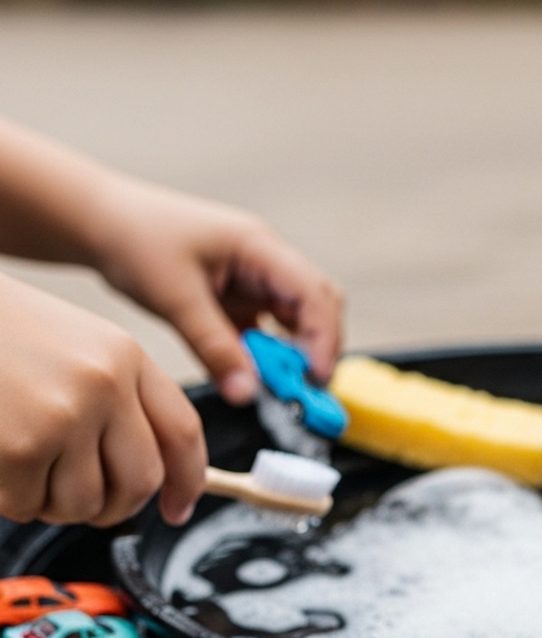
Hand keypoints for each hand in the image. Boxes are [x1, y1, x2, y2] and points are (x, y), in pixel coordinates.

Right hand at [0, 273, 204, 526]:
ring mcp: (64, 415)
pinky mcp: (21, 448)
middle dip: (114, 505)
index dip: (187, 481)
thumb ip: (117, 400)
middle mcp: (103, 383)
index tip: (178, 509)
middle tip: (81, 498)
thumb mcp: (72, 345)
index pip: (182, 432)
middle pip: (141, 481)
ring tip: (26, 463)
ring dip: (54, 502)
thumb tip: (154, 479)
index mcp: (123, 355)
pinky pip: (30, 505)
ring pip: (85, 504)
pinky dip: (11, 496)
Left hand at [94, 179, 343, 403]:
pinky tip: (254, 378)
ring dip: (293, 359)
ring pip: (298, 325)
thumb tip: (246, 393)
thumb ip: (214, 348)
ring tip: (279, 391)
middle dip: (317, 352)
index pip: (314, 294)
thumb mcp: (175, 298)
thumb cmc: (137, 240)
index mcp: (258, 247)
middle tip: (303, 394)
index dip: (323, 339)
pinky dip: (268, 360)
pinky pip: (269, 336)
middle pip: (318, 309)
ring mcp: (256, 282)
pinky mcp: (241, 301)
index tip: (314, 380)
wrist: (104, 224)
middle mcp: (267, 263)